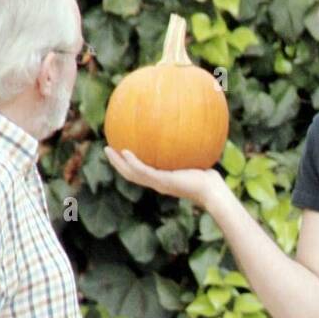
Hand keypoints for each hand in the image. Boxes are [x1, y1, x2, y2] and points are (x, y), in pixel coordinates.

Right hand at [104, 146, 226, 209]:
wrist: (211, 191)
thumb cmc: (207, 176)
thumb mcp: (195, 157)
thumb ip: (188, 146)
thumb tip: (188, 126)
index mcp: (161, 179)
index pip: (140, 172)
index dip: (127, 162)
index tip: (119, 149)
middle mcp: (157, 183)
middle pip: (130, 174)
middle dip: (117, 162)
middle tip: (106, 149)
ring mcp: (158, 184)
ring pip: (131, 174)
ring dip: (118, 163)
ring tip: (107, 149)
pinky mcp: (162, 182)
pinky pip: (143, 171)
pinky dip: (132, 163)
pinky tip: (124, 151)